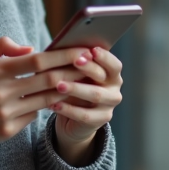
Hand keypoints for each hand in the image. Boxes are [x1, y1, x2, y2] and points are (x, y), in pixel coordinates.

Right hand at [0, 37, 94, 162]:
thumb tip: (29, 47)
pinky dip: (45, 105)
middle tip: (92, 65)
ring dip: (66, 90)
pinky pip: (34, 115)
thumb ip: (0, 45)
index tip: (83, 50)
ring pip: (46, 99)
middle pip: (49, 80)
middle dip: (74, 71)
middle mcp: (1, 92)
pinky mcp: (6, 131)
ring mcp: (5, 113)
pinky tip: (56, 99)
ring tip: (82, 81)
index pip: (38, 60)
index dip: (64, 55)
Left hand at [50, 46, 123, 165]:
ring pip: (95, 95)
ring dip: (77, 89)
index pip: (113, 64)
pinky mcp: (100, 120)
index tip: (91, 50)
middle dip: (89, 68)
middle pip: (103, 77)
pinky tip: (54, 104)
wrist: (74, 119)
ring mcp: (109, 106)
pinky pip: (85, 115)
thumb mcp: (75, 74)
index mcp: (112, 74)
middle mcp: (114, 89)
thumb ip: (74, 62)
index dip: (104, 57)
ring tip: (59, 85)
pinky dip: (68, 109)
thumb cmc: (74, 86)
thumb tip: (60, 49)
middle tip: (75, 61)